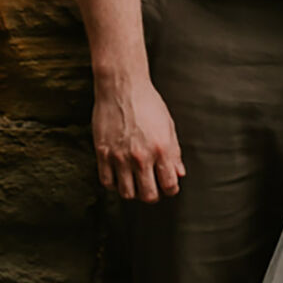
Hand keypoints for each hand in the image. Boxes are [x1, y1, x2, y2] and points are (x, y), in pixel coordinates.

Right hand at [92, 75, 184, 202]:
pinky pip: (107, 182)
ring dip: (133, 192)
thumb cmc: (148, 102)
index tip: (169, 187)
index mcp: (161, 149)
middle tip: (152, 188)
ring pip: (127, 193)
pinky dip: (114, 184)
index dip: (171, 189)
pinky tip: (119, 175)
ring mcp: (120, 157)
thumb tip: (179, 173)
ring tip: (135, 183)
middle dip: (153, 195)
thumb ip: (174, 152)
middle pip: (148, 195)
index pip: (169, 185)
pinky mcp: (103, 154)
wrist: (121, 87)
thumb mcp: (168, 125)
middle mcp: (141, 157)